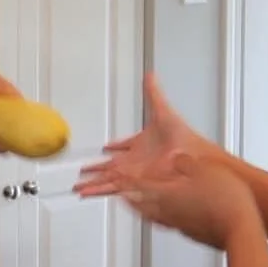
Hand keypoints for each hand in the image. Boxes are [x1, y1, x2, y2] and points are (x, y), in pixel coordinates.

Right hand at [75, 73, 212, 197]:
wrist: (189, 158)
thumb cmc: (182, 139)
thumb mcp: (163, 112)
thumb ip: (154, 94)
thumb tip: (150, 75)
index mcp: (140, 145)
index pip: (123, 146)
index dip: (114, 146)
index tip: (105, 148)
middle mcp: (135, 162)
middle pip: (110, 165)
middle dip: (95, 169)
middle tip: (82, 173)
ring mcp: (132, 174)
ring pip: (106, 178)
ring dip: (93, 182)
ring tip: (78, 187)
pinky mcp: (131, 183)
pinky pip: (111, 187)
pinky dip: (99, 190)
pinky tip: (89, 192)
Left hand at [109, 150, 258, 249]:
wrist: (240, 229)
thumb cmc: (225, 201)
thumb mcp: (204, 169)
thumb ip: (186, 163)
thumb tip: (178, 157)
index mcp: (167, 194)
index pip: (137, 185)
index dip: (123, 180)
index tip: (112, 178)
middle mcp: (168, 212)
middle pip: (139, 204)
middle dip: (127, 196)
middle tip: (117, 192)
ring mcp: (179, 224)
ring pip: (151, 216)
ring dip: (141, 208)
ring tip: (136, 204)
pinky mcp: (190, 232)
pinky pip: (167, 223)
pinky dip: (159, 217)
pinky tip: (166, 217)